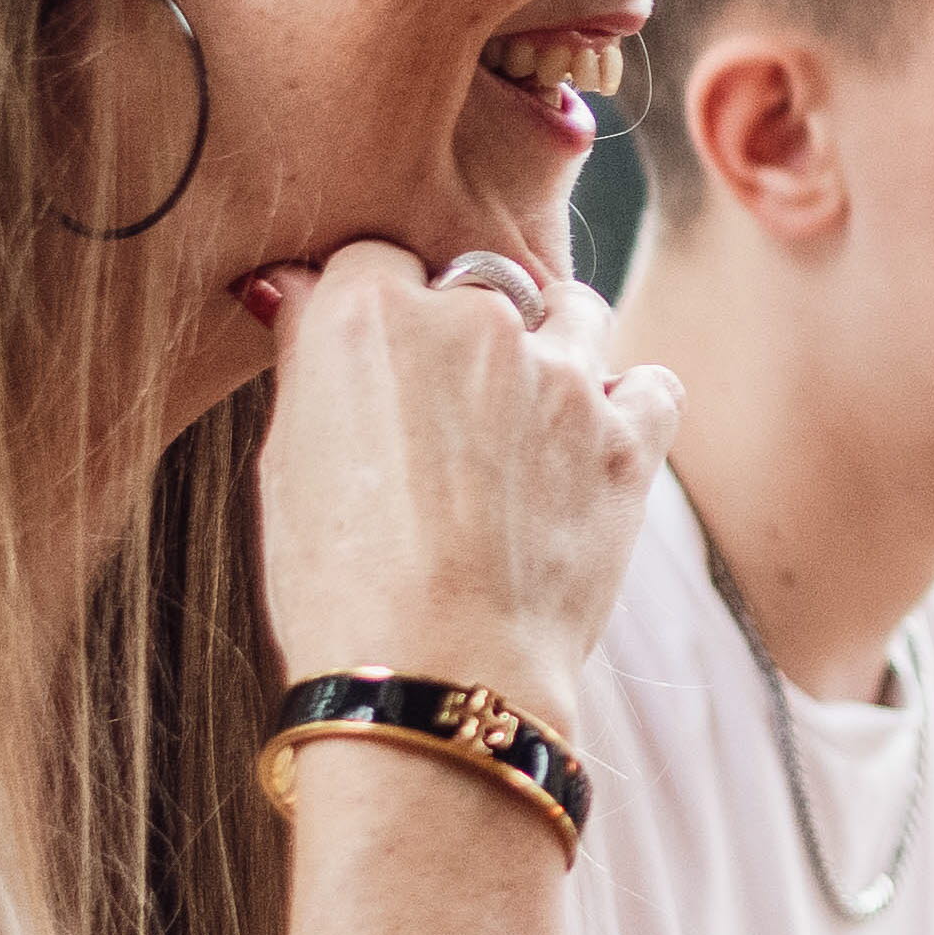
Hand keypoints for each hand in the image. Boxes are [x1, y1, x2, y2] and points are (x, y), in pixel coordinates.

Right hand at [246, 239, 667, 716]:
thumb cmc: (336, 582)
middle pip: (473, 281)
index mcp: (370, 311)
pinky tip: (596, 443)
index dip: (371, 309)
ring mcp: (562, 372)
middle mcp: (472, 319)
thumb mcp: (284, 460)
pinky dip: (629, 403)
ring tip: (525, 417)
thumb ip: (306, 357)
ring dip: (552, 344)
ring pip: (571, 308)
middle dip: (459, 327)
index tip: (373, 356)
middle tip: (443, 409)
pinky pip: (649, 382)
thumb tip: (293, 288)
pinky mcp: (629, 432)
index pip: (373, 260)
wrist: (436, 674)